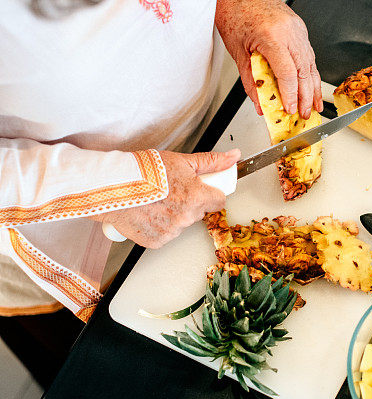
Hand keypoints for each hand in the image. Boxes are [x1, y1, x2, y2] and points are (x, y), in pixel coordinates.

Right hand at [94, 150, 237, 247]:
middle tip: (170, 190)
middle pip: (198, 211)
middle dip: (189, 202)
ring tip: (155, 200)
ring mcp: (171, 232)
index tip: (200, 188)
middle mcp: (186, 218)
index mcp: (196, 198)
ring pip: (181, 224)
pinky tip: (147, 212)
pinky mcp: (156, 241)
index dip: (209, 192)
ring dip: (173, 214)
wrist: (110, 186)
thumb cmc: (142, 171)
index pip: (219, 200)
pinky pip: (165, 234)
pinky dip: (158, 226)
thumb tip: (234, 157)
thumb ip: (211, 162)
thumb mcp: (180, 161)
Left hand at [216, 0, 322, 119]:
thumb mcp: (238, 52)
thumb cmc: (236, 15)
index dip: (291, 95)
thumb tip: (260, 102)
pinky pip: (308, 55)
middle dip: (306, 97)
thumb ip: (251, 81)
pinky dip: (310, 73)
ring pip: (310, 64)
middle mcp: (289, 32)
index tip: (290, 109)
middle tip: (304, 114)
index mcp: (272, 36)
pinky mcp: (300, 29)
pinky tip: (311, 86)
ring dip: (313, 88)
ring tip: (313, 105)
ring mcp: (297, 30)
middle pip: (304, 71)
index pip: (287, 73)